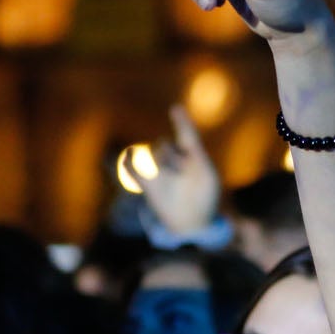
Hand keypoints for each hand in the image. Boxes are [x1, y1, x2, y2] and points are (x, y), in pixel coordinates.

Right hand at [141, 105, 222, 239]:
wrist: (196, 225)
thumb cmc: (205, 198)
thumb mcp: (206, 173)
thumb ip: (195, 154)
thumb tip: (185, 137)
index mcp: (194, 160)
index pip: (186, 136)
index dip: (181, 122)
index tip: (175, 109)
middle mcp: (176, 165)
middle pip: (165, 146)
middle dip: (169, 152)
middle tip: (180, 169)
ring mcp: (162, 176)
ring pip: (154, 155)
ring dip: (159, 158)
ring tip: (170, 173)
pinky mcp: (151, 188)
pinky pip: (134, 171)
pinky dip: (128, 163)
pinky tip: (129, 154)